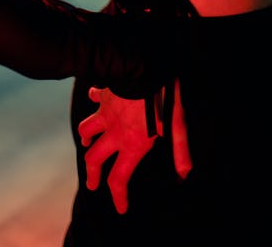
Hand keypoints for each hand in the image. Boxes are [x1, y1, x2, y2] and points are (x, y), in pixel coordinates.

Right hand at [78, 79, 192, 214]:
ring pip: (86, 131)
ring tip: (88, 144)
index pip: (119, 179)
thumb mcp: (177, 124)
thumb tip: (185, 174)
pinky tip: (95, 99)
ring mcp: (105, 113)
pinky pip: (94, 99)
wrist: (143, 64)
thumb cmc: (162, 95)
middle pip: (94, 160)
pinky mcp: (104, 94)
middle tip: (93, 184)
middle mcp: (113, 132)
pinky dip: (93, 102)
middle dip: (92, 175)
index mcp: (131, 144)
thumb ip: (180, 150)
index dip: (118, 196)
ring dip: (86, 140)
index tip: (120, 208)